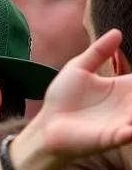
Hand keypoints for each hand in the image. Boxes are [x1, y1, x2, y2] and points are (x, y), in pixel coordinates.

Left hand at [16, 30, 131, 169]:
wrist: (46, 125)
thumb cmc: (62, 99)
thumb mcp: (78, 69)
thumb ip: (97, 52)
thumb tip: (117, 32)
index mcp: (123, 87)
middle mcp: (128, 105)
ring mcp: (122, 122)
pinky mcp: (111, 137)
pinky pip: (128, 135)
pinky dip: (131, 132)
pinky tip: (129, 130)